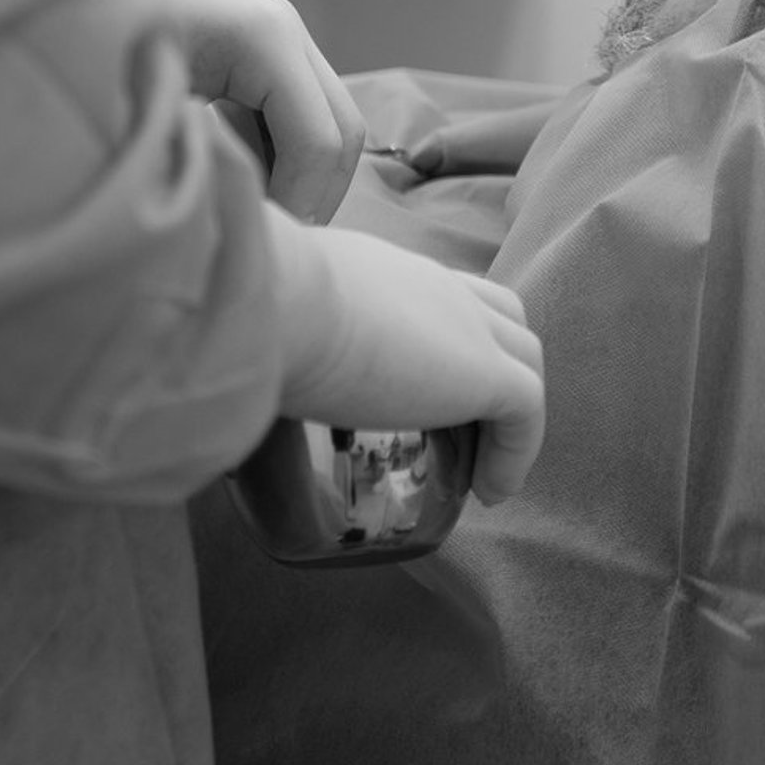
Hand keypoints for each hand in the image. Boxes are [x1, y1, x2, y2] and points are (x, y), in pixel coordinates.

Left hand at [122, 0, 364, 221]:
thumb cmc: (88, 24)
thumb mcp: (135, 94)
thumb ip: (181, 152)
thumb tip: (230, 218)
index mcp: (265, 39)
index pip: (321, 143)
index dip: (299, 203)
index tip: (257, 241)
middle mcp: (285, 31)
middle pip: (343, 134)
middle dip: (313, 195)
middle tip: (265, 238)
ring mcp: (276, 36)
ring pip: (326, 124)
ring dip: (299, 176)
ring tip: (247, 214)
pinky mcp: (258, 48)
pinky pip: (295, 111)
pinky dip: (279, 154)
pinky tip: (230, 176)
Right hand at [265, 217, 545, 504]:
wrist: (276, 303)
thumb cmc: (253, 312)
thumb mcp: (270, 316)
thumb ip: (272, 332)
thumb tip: (237, 365)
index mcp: (388, 272)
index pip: (440, 294)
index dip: (449, 336)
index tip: (429, 386)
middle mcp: (438, 288)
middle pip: (502, 315)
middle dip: (500, 364)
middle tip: (470, 427)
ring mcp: (469, 325)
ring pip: (524, 359)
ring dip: (512, 413)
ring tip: (486, 471)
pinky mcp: (486, 372)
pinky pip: (527, 412)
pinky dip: (516, 452)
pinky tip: (491, 492)